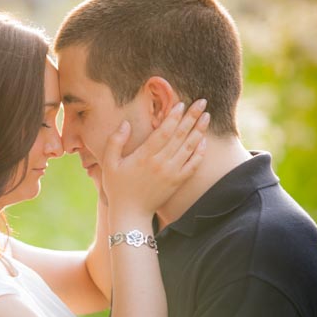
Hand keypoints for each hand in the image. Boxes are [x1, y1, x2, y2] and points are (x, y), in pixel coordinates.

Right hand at [101, 99, 208, 214]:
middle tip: (202, 102)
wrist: (131, 214)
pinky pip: (192, 166)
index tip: (181, 103)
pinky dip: (199, 153)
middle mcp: (160, 163)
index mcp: (144, 156)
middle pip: (179, 136)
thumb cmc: (118, 188)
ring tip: (206, 117)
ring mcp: (171, 174)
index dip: (173, 116)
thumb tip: (125, 123)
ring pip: (188, 148)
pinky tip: (203, 141)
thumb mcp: (109, 164)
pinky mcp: (177, 183)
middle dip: (191, 117)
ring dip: (199, 131)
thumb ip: (115, 141)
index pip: (163, 131)